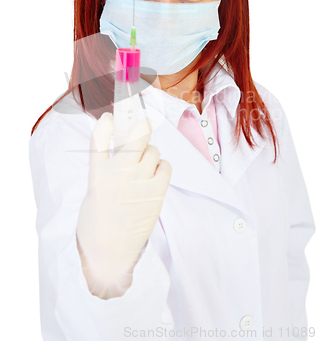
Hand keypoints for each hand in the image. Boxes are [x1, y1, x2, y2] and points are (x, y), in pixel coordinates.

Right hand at [76, 112, 171, 297]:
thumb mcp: (94, 191)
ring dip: (150, 154)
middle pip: (136, 136)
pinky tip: (155, 176)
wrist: (108, 255)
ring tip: (144, 167)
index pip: (100, 138)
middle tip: (143, 124)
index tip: (111, 117)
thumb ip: (106, 168)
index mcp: (97, 173)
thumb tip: (125, 150)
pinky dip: (161, 167)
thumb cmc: (98, 224)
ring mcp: (138, 182)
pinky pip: (165, 167)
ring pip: (152, 150)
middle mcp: (118, 173)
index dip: (107, 123)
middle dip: (141, 126)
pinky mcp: (155, 193)